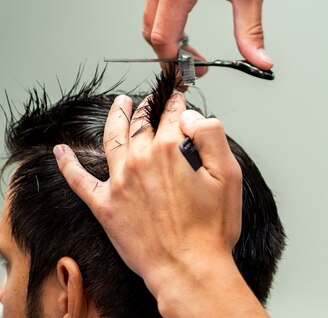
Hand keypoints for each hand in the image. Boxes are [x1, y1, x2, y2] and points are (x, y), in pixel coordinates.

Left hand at [53, 93, 245, 311]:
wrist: (188, 268)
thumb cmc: (211, 228)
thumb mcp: (229, 175)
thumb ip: (212, 135)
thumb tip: (192, 117)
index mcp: (170, 151)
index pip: (172, 114)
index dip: (177, 102)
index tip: (179, 96)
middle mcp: (140, 161)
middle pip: (140, 122)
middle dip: (147, 106)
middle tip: (151, 99)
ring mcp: (119, 183)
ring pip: (112, 138)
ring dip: (115, 117)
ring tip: (120, 105)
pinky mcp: (105, 206)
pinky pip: (79, 180)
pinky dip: (68, 163)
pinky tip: (62, 151)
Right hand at [143, 0, 275, 72]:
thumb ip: (250, 32)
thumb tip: (260, 62)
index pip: (163, 37)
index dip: (174, 63)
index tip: (190, 75)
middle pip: (151, 28)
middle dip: (169, 51)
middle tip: (195, 63)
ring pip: (151, 12)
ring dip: (167, 32)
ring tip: (192, 44)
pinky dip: (166, 12)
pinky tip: (187, 16)